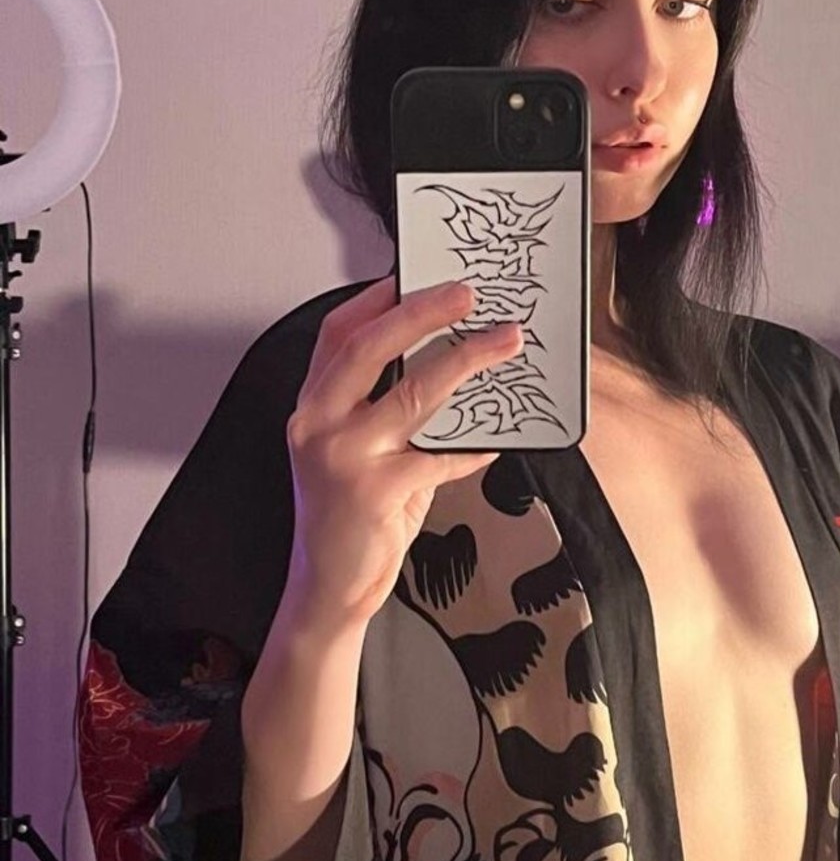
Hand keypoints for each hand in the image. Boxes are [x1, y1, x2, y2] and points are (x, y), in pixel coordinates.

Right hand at [283, 275, 522, 628]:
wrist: (328, 586)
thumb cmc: (351, 515)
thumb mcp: (358, 450)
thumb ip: (389, 408)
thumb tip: (453, 360)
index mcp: (312, 407)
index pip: (338, 335)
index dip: (377, 298)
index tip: (415, 274)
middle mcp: (317, 424)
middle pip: (370, 348)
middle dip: (423, 312)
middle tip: (469, 294)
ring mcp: (342, 458)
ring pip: (413, 395)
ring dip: (467, 363)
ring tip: (506, 344)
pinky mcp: (374, 492)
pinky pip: (440, 456)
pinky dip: (474, 445)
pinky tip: (500, 436)